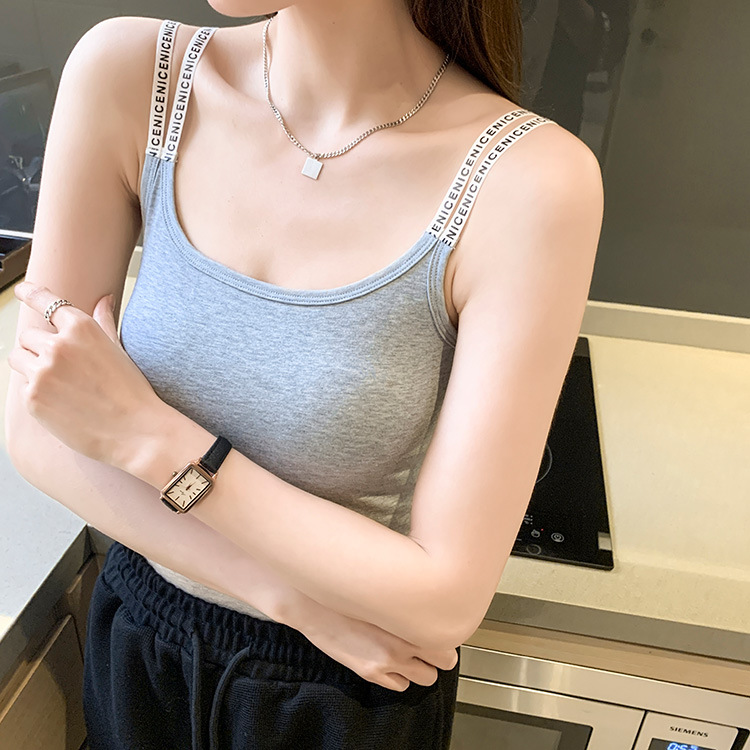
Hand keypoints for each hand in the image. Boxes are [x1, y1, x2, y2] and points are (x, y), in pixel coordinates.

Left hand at [8, 281, 162, 469]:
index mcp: (82, 328)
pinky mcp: (32, 398)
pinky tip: (62, 404)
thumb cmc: (132, 391)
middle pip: (27, 336)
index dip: (30, 293)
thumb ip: (104, 321)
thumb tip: (104, 299)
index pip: (46, 301)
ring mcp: (42, 371)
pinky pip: (23, 386)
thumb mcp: (119, 350)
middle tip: (62, 369)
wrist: (136, 431)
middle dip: (38, 349)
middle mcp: (58, 345)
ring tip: (58, 385)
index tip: (20, 289)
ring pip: (17, 358)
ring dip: (30, 367)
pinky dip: (37, 393)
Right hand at [286, 593, 458, 691]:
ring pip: (425, 678)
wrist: (314, 604)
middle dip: (440, 653)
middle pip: (443, 662)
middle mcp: (402, 644)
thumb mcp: (385, 588)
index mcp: (409, 619)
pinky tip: (395, 661)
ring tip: (414, 652)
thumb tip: (428, 598)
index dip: (449, 636)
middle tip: (433, 642)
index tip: (445, 628)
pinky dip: (401, 676)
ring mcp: (387, 661)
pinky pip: (399, 686)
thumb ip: (409, 599)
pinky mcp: (370, 673)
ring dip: (423, 666)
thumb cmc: (346, 590)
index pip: (449, 642)